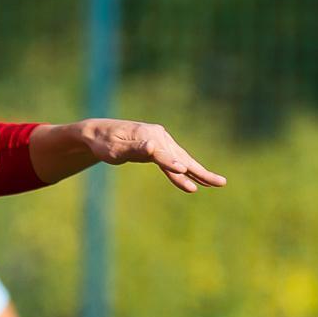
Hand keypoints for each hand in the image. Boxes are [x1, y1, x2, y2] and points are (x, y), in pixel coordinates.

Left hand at [80, 119, 226, 192]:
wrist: (97, 133)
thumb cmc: (103, 143)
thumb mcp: (114, 149)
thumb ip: (134, 149)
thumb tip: (153, 146)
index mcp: (148, 135)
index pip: (162, 154)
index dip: (172, 164)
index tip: (183, 171)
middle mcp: (158, 136)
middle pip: (181, 157)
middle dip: (200, 171)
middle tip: (220, 182)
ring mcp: (160, 140)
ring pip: (182, 159)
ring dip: (198, 172)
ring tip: (218, 183)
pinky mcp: (159, 146)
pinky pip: (174, 160)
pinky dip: (185, 170)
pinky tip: (193, 180)